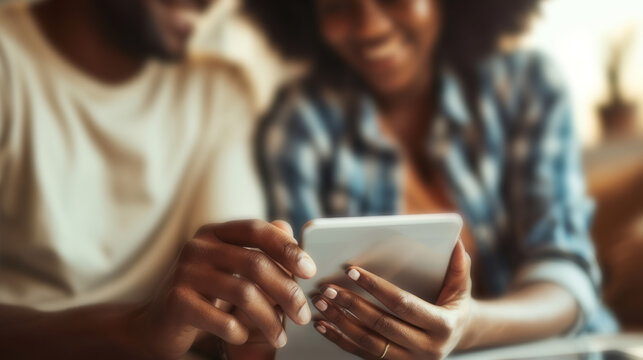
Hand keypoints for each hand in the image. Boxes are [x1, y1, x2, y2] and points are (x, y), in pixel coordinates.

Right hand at [132, 220, 316, 358]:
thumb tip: (289, 228)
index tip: (310, 270)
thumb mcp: (231, 267)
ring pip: (244, 293)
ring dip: (270, 319)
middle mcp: (198, 247)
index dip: (287, 248)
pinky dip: (240, 332)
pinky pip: (222, 319)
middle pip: (255, 264)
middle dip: (287, 292)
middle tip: (304, 315)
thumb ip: (259, 248)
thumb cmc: (205, 293)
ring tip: (281, 337)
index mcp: (214, 233)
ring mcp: (184, 273)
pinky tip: (243, 336)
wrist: (159, 323)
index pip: (256, 230)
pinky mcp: (177, 302)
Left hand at [312, 241, 474, 359]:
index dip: (376, 287)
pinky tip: (324, 325)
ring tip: (322, 303)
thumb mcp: (462, 288)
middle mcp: (426, 348)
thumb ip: (459, 267)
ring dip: (340, 322)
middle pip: (381, 325)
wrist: (458, 338)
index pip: (402, 304)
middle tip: (328, 288)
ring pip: (368, 343)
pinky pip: (361, 354)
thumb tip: (457, 242)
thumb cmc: (455, 306)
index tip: (352, 271)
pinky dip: (340, 340)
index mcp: (442, 326)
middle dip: (352, 304)